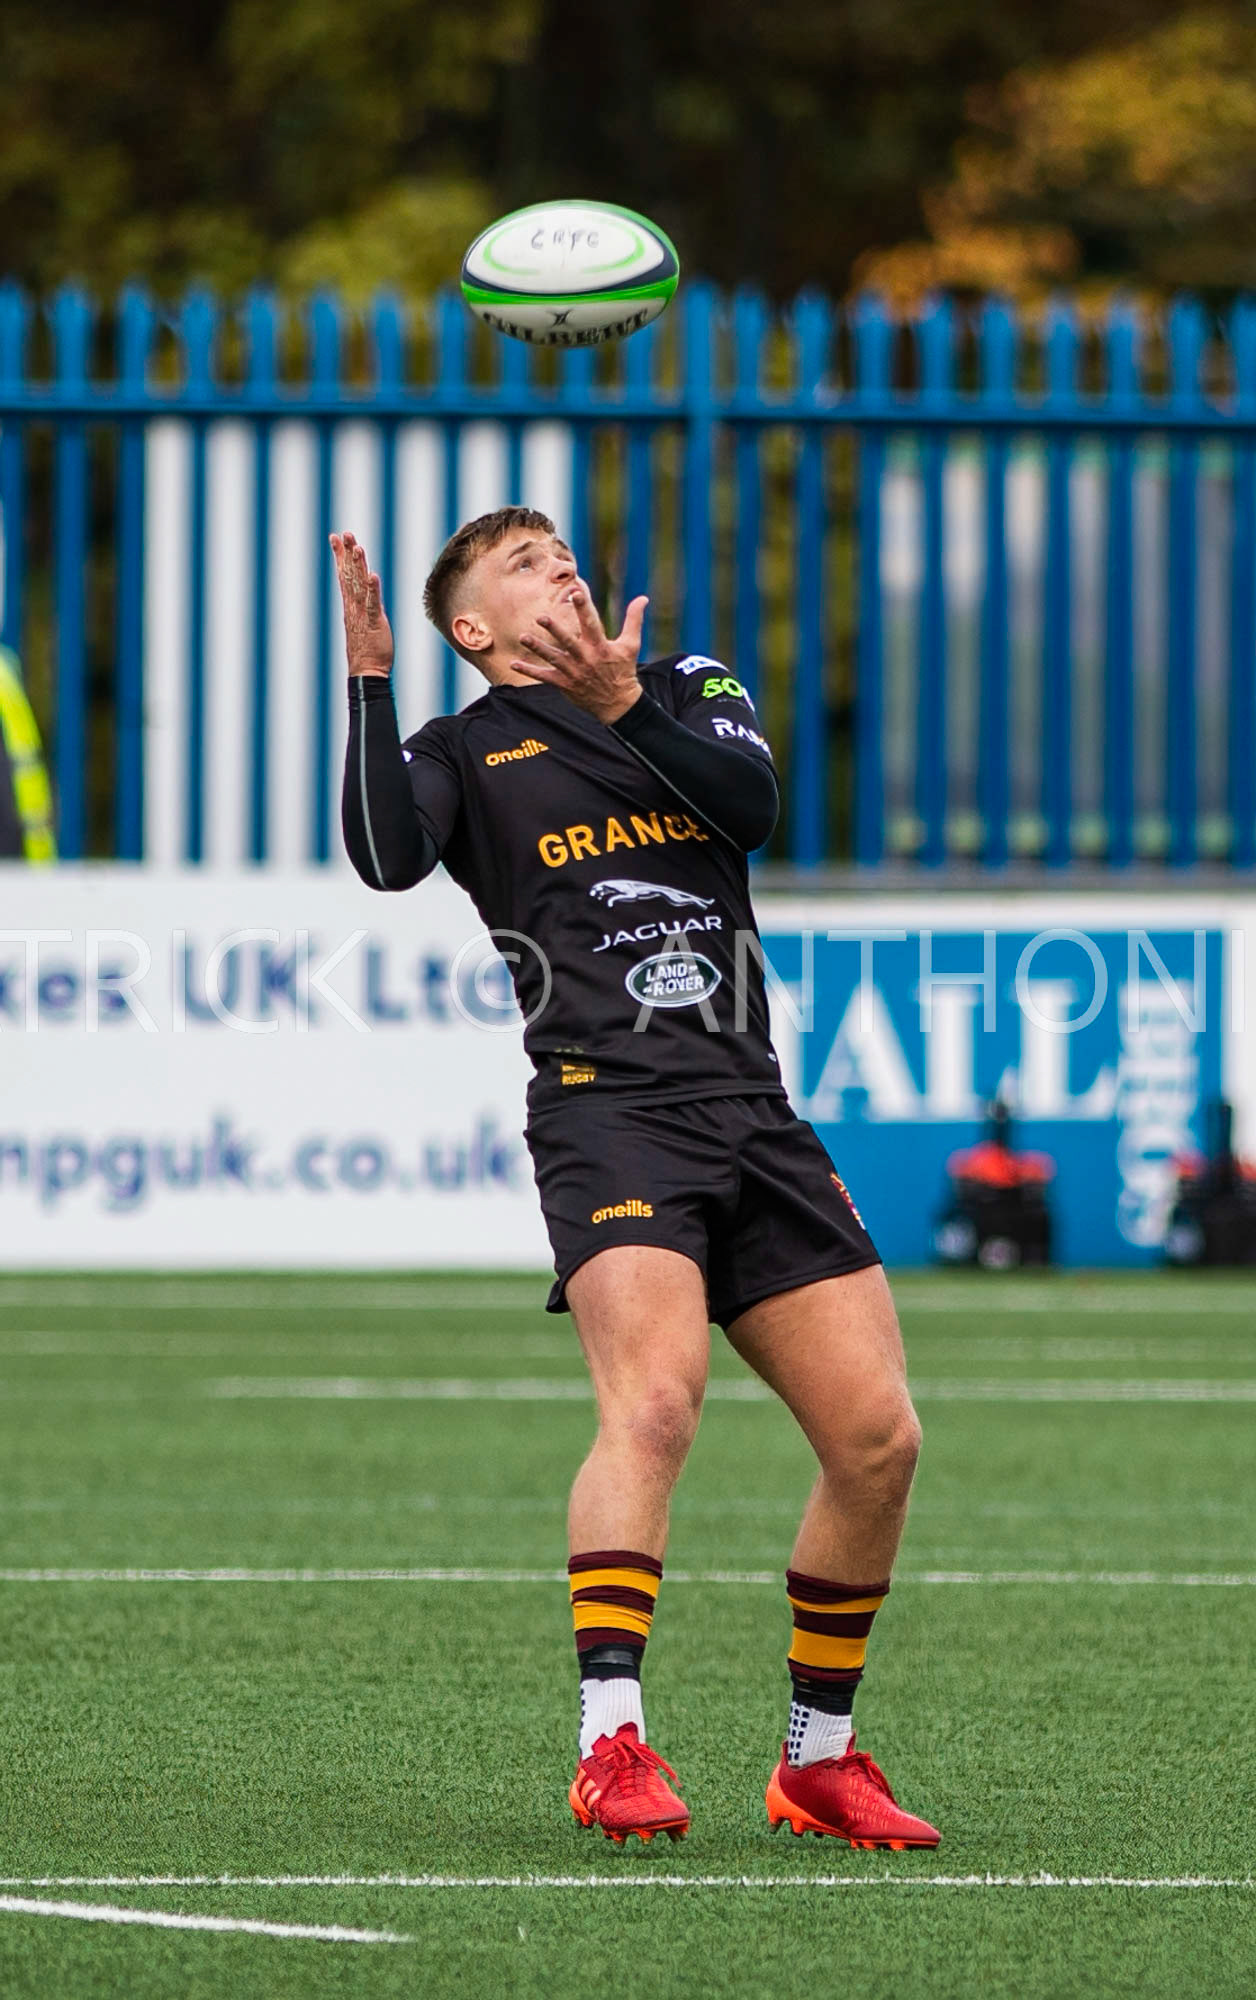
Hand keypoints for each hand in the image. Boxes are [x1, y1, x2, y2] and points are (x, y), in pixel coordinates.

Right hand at [331, 531, 393, 677]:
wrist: (366, 671)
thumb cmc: (368, 649)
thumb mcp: (364, 622)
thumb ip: (365, 605)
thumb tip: (366, 593)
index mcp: (351, 605)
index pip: (344, 576)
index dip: (341, 556)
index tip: (336, 538)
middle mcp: (353, 607)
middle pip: (349, 575)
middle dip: (346, 554)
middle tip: (345, 533)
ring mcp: (362, 614)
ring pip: (359, 586)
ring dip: (358, 566)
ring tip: (358, 547)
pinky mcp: (373, 623)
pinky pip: (372, 604)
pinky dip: (373, 590)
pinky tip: (373, 575)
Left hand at [511, 584, 646, 723]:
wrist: (618, 704)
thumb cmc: (624, 670)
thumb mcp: (631, 645)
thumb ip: (634, 620)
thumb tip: (643, 598)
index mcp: (600, 647)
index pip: (591, 623)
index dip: (584, 608)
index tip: (576, 593)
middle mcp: (585, 658)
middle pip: (568, 641)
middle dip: (555, 630)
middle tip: (541, 617)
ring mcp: (573, 672)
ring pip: (552, 658)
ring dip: (537, 648)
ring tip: (524, 636)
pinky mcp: (564, 684)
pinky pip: (544, 676)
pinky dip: (529, 670)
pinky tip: (514, 663)